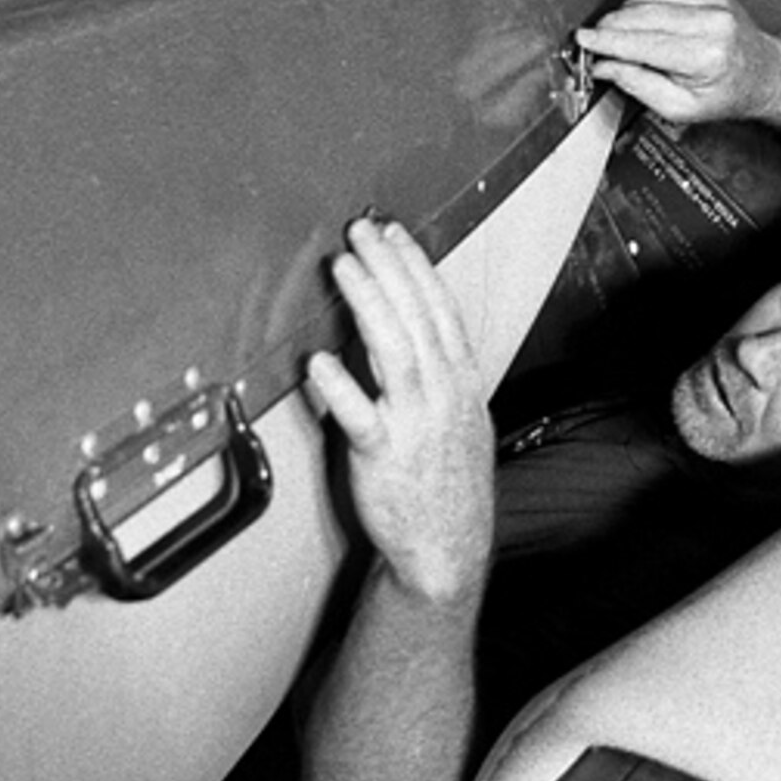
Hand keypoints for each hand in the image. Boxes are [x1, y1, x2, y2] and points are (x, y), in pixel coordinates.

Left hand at [304, 217, 493, 606]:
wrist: (446, 548)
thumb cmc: (447, 485)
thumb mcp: (460, 419)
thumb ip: (435, 374)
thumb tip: (408, 330)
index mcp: (461, 382)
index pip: (440, 308)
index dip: (416, 265)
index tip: (393, 232)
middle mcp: (443, 395)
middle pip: (416, 316)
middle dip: (389, 267)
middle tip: (361, 231)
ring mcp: (415, 424)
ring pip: (394, 350)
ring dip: (368, 303)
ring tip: (343, 267)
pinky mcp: (383, 456)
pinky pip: (360, 416)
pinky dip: (340, 387)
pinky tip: (319, 360)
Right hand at [573, 0, 780, 126]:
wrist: (762, 73)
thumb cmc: (726, 93)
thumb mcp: (681, 107)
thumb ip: (639, 85)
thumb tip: (605, 66)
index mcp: (705, 55)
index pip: (642, 42)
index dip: (606, 41)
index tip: (584, 40)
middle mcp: (712, 21)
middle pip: (642, 13)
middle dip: (611, 25)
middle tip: (595, 39)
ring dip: (626, 11)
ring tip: (621, 31)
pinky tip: (646, 17)